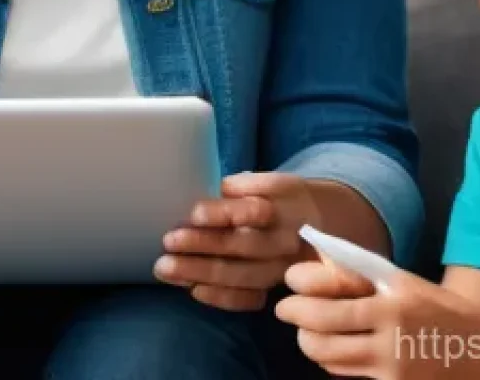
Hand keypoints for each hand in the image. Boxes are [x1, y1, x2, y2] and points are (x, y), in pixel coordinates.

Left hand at [154, 172, 318, 310]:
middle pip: (244, 245)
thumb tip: (208, 193)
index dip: (224, 213)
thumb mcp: (262, 180)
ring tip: (166, 269)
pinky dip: (221, 297)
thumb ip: (237, 186)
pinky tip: (193, 289)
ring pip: (243, 275)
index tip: (193, 214)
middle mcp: (285, 238)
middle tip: (168, 242)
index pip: (254, 210)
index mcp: (282, 202)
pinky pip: (249, 298)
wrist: (314, 222)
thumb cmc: (273, 196)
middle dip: (203, 245)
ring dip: (202, 273)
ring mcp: (282, 267)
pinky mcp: (275, 288)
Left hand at [276, 258, 479, 377]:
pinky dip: (333, 362)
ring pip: (329, 359)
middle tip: (284, 311)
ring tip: (306, 330)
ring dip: (310, 343)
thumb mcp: (401, 280)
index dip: (298, 300)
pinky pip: (347, 374)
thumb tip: (316, 248)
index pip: (326, 305)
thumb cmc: (436, 306)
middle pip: (320, 336)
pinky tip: (334, 348)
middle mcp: (388, 338)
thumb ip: (360, 269)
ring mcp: (391, 369)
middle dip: (295, 322)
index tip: (287, 291)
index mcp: (388, 304)